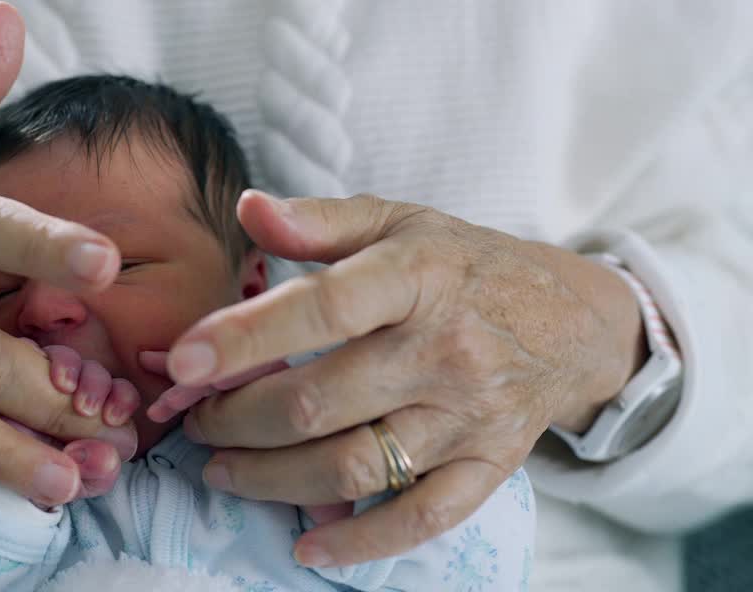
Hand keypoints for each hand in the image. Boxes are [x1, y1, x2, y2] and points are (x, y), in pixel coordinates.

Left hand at [163, 191, 644, 565]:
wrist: (572, 320)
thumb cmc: (464, 265)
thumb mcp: (398, 222)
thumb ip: (319, 220)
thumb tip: (248, 208)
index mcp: (416, 277)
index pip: (323, 308)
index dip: (246, 337)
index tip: (180, 361)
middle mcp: (445, 349)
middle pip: (321, 402)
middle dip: (237, 419)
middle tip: (194, 420)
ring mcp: (468, 415)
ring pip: (354, 466)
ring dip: (272, 479)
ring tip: (223, 469)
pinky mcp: (487, 465)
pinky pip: (419, 518)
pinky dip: (359, 542)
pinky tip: (306, 544)